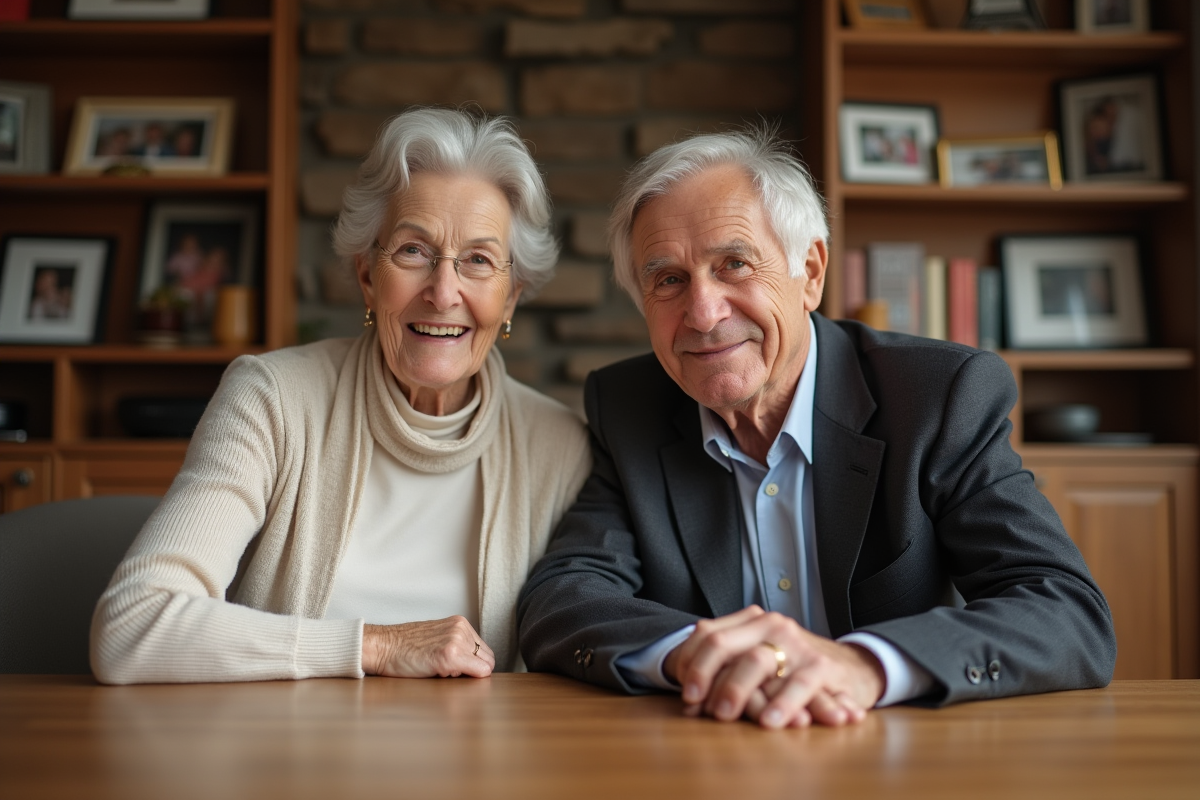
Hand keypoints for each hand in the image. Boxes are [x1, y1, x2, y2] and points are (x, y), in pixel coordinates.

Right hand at [362, 616, 493, 677]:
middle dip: (473, 671)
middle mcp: (461, 629)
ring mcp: (457, 641)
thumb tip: (477, 666)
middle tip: (447, 671)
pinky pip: (477, 673)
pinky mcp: (450, 655)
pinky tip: (438, 672)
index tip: (456, 669)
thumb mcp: (436, 638)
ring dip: (465, 675)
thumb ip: (458, 645)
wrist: (381, 646)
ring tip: (440, 669)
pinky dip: (463, 679)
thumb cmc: (403, 647)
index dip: (473, 665)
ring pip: (484, 669)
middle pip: (488, 660)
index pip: (484, 651)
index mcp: (460, 623)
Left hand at [664, 606, 884, 728]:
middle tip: (695, 702)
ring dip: (736, 689)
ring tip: (723, 714)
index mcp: (750, 622)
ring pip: (756, 661)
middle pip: (724, 644)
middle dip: (704, 674)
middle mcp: (770, 626)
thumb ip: (727, 676)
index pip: (707, 634)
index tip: (685, 692)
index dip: (690, 663)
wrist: (851, 667)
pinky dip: (783, 703)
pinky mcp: (821, 666)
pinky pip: (799, 683)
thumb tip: (691, 705)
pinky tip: (770, 721)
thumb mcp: (758, 665)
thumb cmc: (794, 669)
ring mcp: (795, 643)